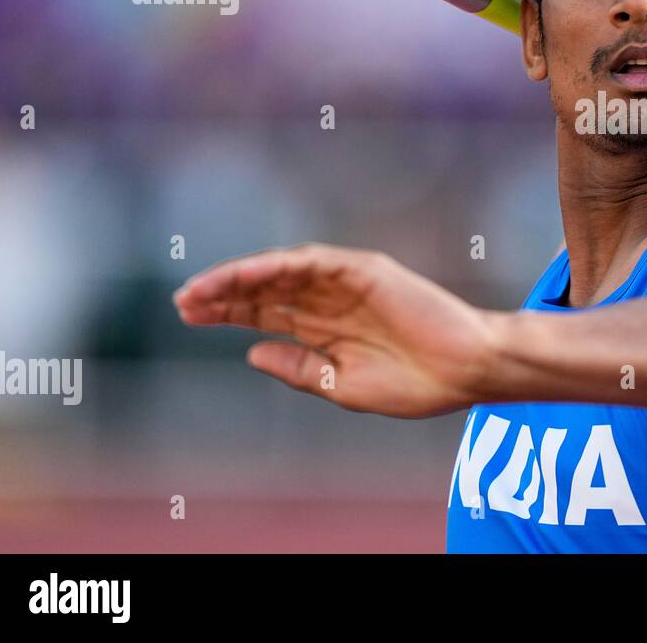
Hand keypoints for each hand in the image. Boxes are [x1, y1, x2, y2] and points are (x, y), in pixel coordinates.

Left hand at [173, 244, 498, 417]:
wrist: (464, 371)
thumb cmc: (415, 384)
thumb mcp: (342, 385)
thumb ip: (299, 368)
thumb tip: (251, 351)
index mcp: (326, 328)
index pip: (266, 312)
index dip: (227, 312)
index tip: (187, 315)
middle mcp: (331, 299)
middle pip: (266, 289)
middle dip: (222, 294)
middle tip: (182, 302)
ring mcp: (347, 281)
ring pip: (282, 271)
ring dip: (241, 277)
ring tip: (202, 290)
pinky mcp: (365, 270)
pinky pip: (314, 261)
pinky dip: (278, 265)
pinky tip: (247, 274)